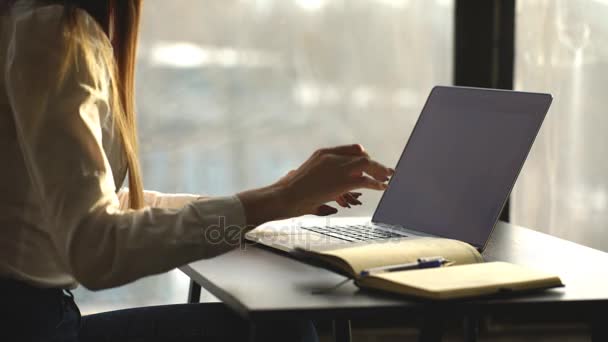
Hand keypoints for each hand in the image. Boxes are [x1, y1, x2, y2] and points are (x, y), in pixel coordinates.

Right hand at [237, 144, 393, 226]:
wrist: (284, 196)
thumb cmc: (288, 192)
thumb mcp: (305, 181)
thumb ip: (318, 184)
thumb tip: (330, 205)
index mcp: (322, 153)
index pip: (351, 149)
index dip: (364, 157)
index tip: (370, 164)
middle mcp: (332, 157)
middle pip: (362, 155)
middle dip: (375, 164)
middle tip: (385, 172)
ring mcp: (337, 167)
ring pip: (367, 165)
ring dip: (380, 171)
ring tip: (388, 179)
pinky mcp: (342, 181)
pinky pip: (366, 180)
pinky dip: (377, 183)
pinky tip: (383, 188)